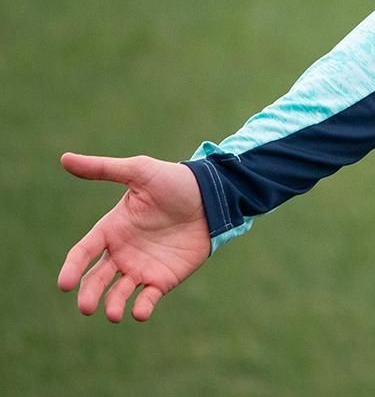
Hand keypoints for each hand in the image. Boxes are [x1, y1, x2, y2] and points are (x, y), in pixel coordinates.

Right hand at [57, 153, 210, 321]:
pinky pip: (148, 297)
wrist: (213, 196)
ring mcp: (141, 267)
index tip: (64, 284)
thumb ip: (103, 169)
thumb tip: (64, 159)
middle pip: (97, 278)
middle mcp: (121, 252)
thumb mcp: (139, 171)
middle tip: (86, 307)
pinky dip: (142, 307)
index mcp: (110, 229)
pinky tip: (140, 312)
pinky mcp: (163, 278)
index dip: (72, 268)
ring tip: (114, 314)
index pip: (83, 252)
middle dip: (90, 294)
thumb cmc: (174, 181)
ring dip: (114, 305)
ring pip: (119, 292)